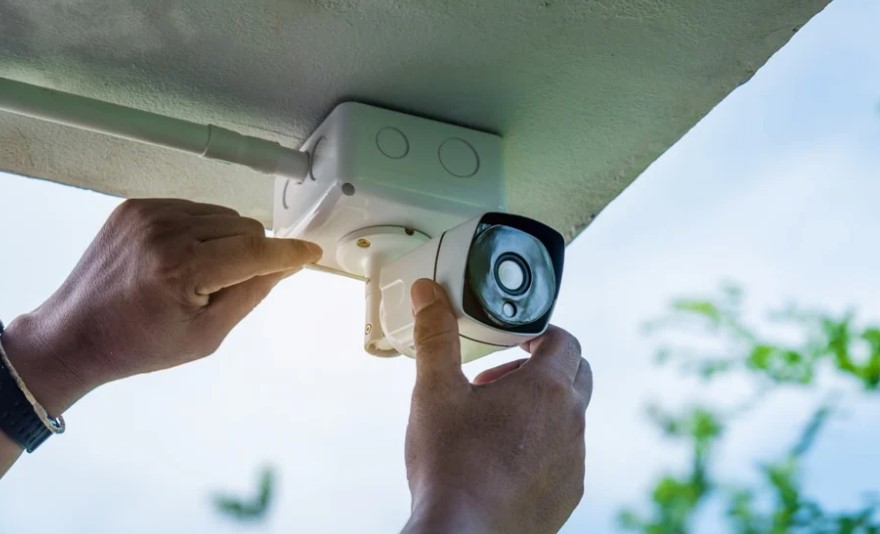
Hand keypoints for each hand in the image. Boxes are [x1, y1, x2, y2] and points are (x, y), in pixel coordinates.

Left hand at [2, 199, 320, 414]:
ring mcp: (147, 214)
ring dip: (227, 241)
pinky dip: (201, 230)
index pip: (254, 250)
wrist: (74, 334)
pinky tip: (180, 258)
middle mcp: (164, 232)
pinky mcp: (135, 206)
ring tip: (199, 274)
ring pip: (222, 215)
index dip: (288, 253)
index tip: (311, 252)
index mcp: (182, 270)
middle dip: (251, 254)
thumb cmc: (140, 344)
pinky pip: (193, 209)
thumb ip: (251, 295)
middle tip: (226, 287)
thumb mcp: (207, 336)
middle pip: (243, 228)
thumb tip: (284, 266)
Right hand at [402, 279, 592, 533]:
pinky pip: (564, 456)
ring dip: (539, 409)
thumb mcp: (435, 392)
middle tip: (496, 382)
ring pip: (569, 418)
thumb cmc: (451, 464)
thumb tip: (429, 294)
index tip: (511, 340)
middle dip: (539, 368)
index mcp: (547, 389)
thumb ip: (435, 338)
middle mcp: (572, 423)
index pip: (564, 340)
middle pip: (576, 375)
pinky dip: (541, 446)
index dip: (538, 333)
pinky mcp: (567, 494)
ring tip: (491, 423)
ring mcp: (573, 462)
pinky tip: (501, 461)